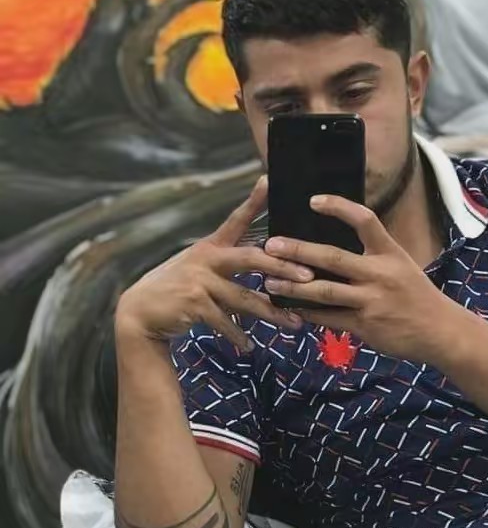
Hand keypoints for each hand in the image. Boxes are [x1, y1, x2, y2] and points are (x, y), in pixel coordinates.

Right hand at [115, 176, 312, 350]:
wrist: (140, 312)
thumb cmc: (176, 287)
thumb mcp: (198, 267)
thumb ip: (226, 263)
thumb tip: (264, 264)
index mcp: (211, 246)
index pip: (236, 219)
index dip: (253, 200)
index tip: (269, 181)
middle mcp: (207, 259)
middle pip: (252, 258)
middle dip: (283, 268)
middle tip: (308, 276)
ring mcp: (200, 281)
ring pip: (246, 298)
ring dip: (272, 313)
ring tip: (294, 323)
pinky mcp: (194, 303)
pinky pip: (225, 321)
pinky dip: (238, 335)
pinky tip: (249, 346)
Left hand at [262, 195, 450, 364]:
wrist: (441, 332)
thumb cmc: (417, 295)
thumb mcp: (402, 266)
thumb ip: (373, 255)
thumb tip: (336, 247)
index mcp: (390, 253)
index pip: (364, 220)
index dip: (339, 207)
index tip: (313, 200)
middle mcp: (380, 274)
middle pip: (333, 258)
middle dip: (299, 251)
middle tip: (271, 245)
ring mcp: (372, 301)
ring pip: (324, 291)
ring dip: (293, 287)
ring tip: (270, 283)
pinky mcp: (365, 326)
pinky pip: (329, 318)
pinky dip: (308, 312)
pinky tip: (290, 308)